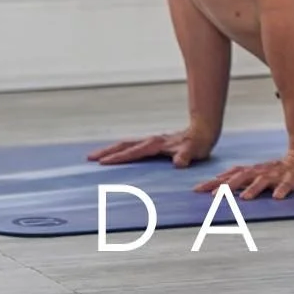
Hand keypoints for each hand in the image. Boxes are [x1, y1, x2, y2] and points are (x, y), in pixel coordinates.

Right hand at [88, 126, 216, 167]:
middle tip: (89, 158)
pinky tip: (114, 157)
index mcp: (157, 144)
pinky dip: (120, 151)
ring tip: (95, 157)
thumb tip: (179, 162)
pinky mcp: (152, 145)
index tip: (103, 163)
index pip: (134, 152)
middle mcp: (151, 141)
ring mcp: (151, 141)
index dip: (119, 158)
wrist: (204, 130)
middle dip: (107, 152)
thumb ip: (186, 156)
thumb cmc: (199, 143)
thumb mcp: (194, 150)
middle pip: (125, 146)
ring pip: (127, 145)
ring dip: (111, 150)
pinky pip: (132, 147)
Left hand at [199, 149, 293, 201]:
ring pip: (264, 180)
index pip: (230, 175)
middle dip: (229, 186)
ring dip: (254, 188)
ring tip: (246, 198)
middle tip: (215, 196)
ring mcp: (277, 175)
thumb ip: (239, 179)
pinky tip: (277, 197)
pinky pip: (288, 185)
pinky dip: (282, 190)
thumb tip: (216, 185)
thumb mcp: (257, 174)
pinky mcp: (293, 179)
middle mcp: (262, 171)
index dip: (214, 182)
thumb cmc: (279, 170)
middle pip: (242, 177)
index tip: (197, 190)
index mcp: (253, 171)